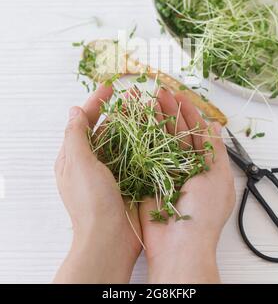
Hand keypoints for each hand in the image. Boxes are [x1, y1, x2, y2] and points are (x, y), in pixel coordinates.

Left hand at [53, 85, 141, 283]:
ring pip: (122, 140)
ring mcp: (110, 172)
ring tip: (146, 107)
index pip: (83, 122)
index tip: (109, 87)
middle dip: (117, 110)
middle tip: (134, 94)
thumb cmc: (90, 202)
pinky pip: (135, 155)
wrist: (110, 239)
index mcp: (73, 158)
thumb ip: (75, 135)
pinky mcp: (128, 180)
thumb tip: (74, 110)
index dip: (95, 103)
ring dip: (132, 123)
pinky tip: (154, 131)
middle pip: (104, 128)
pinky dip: (142, 142)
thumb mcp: (78, 163)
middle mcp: (91, 163)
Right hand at [139, 88, 235, 283]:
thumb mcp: (218, 178)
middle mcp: (182, 166)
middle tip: (158, 90)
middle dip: (168, 110)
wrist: (179, 247)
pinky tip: (135, 120)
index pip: (195, 133)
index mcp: (203, 166)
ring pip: (158, 139)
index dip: (188, 113)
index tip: (179, 94)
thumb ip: (215, 150)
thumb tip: (216, 126)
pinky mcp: (145, 178)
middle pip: (175, 132)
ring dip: (152, 119)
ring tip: (145, 98)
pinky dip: (139, 136)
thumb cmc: (203, 214)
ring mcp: (162, 171)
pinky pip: (142, 153)